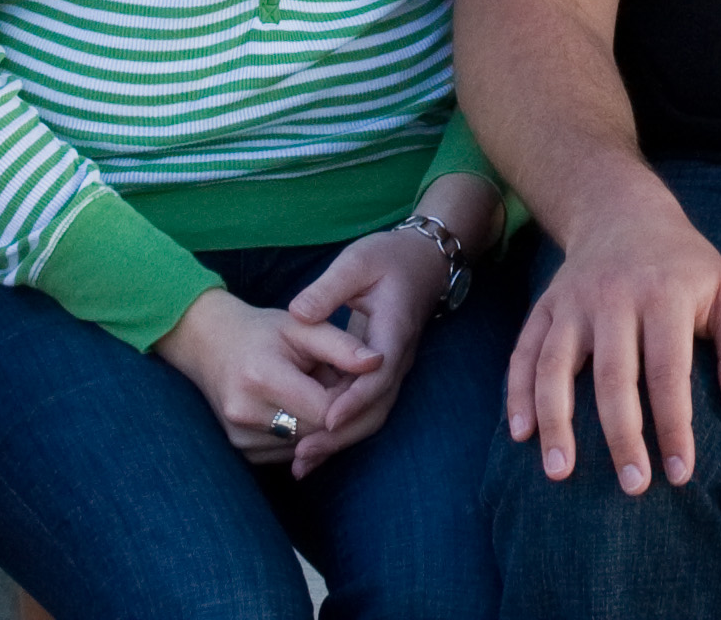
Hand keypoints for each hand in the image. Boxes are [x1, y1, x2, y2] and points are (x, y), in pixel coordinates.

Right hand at [158, 288, 372, 465]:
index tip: (355, 379)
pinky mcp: (241, 451)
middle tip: (339, 385)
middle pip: (317, 432)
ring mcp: (239, 437)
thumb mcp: (303, 327)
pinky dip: (302, 435)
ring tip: (315, 391)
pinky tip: (299, 408)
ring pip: (305, 445)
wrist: (210, 345)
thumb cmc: (263, 332)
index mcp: (262, 377)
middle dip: (337, 413)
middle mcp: (246, 413)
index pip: (326, 409)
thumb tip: (379, 362)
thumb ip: (342, 346)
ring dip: (320, 426)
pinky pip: (288, 452)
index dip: (349, 398)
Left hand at [280, 229, 446, 475]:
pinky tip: (309, 444)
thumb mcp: (357, 262)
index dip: (354, 399)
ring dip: (339, 440)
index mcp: (394, 329)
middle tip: (303, 456)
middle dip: (341, 435)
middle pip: (376, 408)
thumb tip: (296, 314)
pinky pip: (364, 408)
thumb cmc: (388, 258)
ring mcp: (393, 369)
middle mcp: (398, 358)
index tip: (326, 420)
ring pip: (372, 415)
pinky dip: (340, 429)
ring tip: (301, 462)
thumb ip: (328, 288)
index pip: (378, 373)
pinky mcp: (381, 374)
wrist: (424, 262)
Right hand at [502, 185, 720, 495]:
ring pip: (556, 366)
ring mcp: (573, 302)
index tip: (680, 473)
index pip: (668, 370)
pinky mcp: (545, 306)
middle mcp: (613, 297)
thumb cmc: (686, 268)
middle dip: (621, 436)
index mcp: (664, 294)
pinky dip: (517, 393)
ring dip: (556, 422)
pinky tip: (520, 434)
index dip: (674, 425)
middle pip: (613, 375)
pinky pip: (524, 352)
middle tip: (633, 486)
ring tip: (560, 473)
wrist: (623, 212)